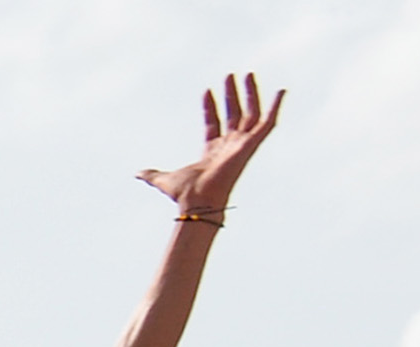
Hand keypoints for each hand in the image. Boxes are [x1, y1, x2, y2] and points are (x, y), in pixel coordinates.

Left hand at [137, 73, 282, 215]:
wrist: (197, 199)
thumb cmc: (185, 194)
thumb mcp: (164, 180)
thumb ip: (152, 175)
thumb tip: (137, 174)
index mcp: (212, 152)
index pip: (213, 124)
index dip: (210, 108)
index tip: (206, 91)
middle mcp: (229, 147)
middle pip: (233, 115)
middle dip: (232, 95)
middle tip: (230, 75)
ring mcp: (242, 145)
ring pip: (250, 114)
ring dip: (250, 94)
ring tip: (248, 74)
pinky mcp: (251, 144)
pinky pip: (268, 123)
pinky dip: (276, 107)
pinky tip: (281, 91)